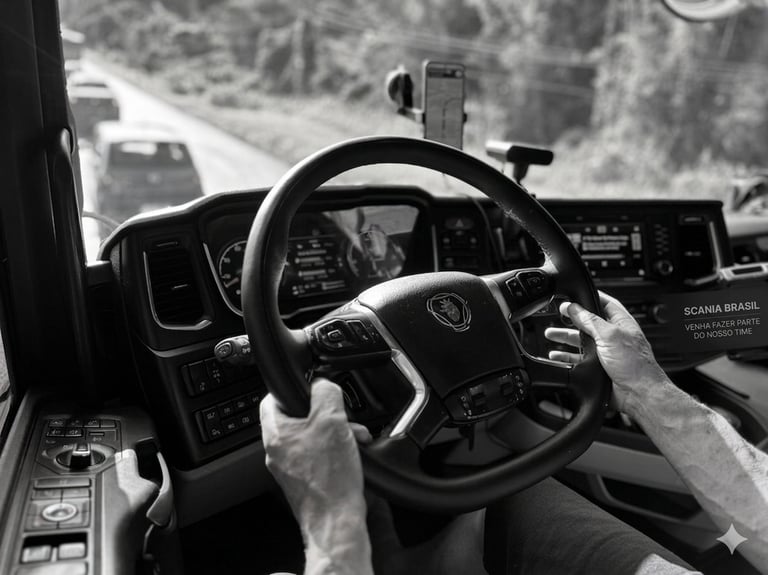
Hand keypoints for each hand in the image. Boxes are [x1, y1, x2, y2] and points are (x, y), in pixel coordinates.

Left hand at [259, 378, 371, 530]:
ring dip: (335, 432)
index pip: (271, 398)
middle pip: (298, 417)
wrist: (336, 520)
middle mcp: (278, 450)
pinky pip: (318, 455)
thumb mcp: (332, 420)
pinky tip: (352, 455)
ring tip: (353, 438)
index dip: (293, 388)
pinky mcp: (305, 480)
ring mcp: (290, 467)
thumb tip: (322, 384)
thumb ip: (325, 393)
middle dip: (326, 414)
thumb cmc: (330, 479)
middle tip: (342, 418)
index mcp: (276, 433)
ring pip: (312, 436)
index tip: (311, 388)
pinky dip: (335, 450)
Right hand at [544, 291, 667, 413]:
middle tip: (558, 314)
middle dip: (572, 319)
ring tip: (551, 334)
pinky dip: (565, 357)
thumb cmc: (635, 365)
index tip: (573, 297)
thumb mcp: (610, 335)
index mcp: (621, 323)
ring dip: (566, 337)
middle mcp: (613, 336)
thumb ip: (589, 320)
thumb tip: (574, 307)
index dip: (589, 298)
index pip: (604, 303)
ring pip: (581, 341)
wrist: (638, 394)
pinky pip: (578, 359)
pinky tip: (556, 356)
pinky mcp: (598, 367)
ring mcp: (605, 352)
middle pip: (588, 323)